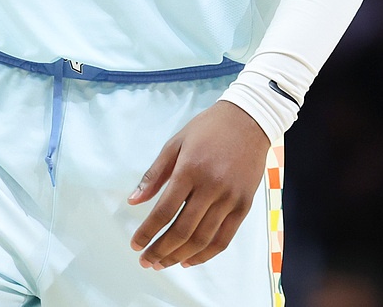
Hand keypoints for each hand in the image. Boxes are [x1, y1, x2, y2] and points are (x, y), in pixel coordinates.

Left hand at [127, 100, 270, 269]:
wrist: (249, 120)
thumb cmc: (207, 129)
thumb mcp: (175, 143)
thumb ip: (154, 175)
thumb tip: (133, 201)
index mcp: (189, 170)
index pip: (164, 211)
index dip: (147, 232)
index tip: (135, 245)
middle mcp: (211, 187)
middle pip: (182, 231)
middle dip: (160, 250)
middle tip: (146, 260)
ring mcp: (230, 198)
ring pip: (202, 239)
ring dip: (180, 256)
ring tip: (163, 263)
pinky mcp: (244, 205)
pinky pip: (224, 238)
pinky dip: (206, 254)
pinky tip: (189, 260)